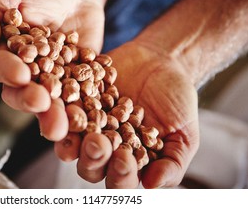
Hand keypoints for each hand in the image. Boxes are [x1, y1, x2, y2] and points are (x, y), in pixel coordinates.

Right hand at [0, 0, 104, 140]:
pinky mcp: (79, 82)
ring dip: (56, 115)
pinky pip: (81, 98)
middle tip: (41, 103)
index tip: (21, 75)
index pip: (1, 69)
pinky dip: (86, 108)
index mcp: (5, 55)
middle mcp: (27, 73)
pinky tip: (91, 117)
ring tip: (64, 124)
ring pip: (51, 103)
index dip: (9, 73)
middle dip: (30, 101)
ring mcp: (54, 80)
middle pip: (23, 94)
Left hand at [55, 41, 199, 187]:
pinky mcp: (78, 99)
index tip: (125, 159)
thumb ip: (172, 162)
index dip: (120, 174)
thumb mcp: (183, 134)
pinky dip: (63, 103)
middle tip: (97, 142)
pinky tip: (66, 95)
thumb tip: (151, 186)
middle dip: (92, 156)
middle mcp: (104, 147)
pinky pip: (66, 105)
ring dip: (70, 134)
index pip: (120, 179)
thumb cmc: (177, 102)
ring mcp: (88, 123)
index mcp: (128, 162)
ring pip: (72, 138)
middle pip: (89, 163)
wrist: (163, 62)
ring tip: (76, 121)